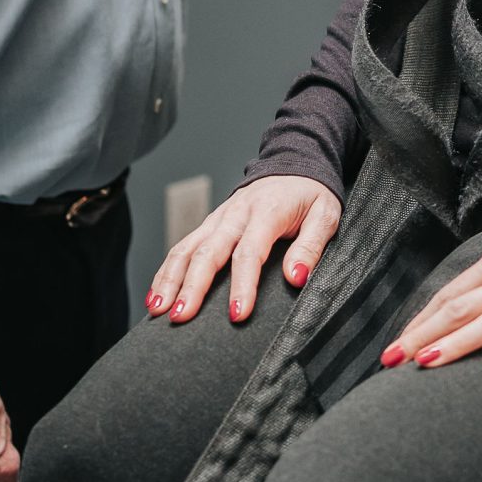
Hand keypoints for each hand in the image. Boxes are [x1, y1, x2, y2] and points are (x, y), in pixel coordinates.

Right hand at [146, 176, 342, 325]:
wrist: (293, 164)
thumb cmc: (309, 194)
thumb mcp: (325, 215)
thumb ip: (311, 247)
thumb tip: (296, 277)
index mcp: (266, 212)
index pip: (249, 252)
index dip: (242, 285)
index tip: (237, 314)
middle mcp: (235, 214)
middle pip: (207, 252)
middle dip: (191, 287)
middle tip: (181, 317)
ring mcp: (218, 218)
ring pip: (186, 248)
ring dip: (169, 279)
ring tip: (158, 310)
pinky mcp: (209, 224)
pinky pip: (182, 247)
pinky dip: (166, 271)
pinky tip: (156, 295)